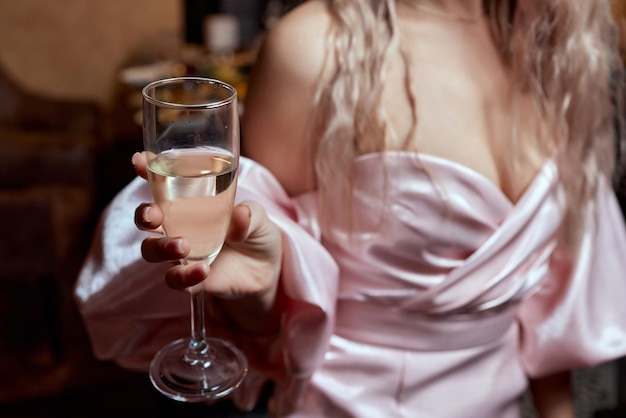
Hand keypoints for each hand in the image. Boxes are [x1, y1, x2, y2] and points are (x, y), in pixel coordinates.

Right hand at [131, 152, 282, 302]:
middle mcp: (178, 225)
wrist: (266, 269)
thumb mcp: (258, 217)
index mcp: (189, 202)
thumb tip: (241, 213)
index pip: (162, 183)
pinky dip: (185, 275)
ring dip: (161, 247)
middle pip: (145, 218)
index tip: (138, 160)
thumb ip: (249, 214)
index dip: (146, 171)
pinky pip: (175, 279)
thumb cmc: (255, 231)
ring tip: (183, 245)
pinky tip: (204, 269)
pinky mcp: (188, 277)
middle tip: (154, 214)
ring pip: (151, 250)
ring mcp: (181, 252)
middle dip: (144, 214)